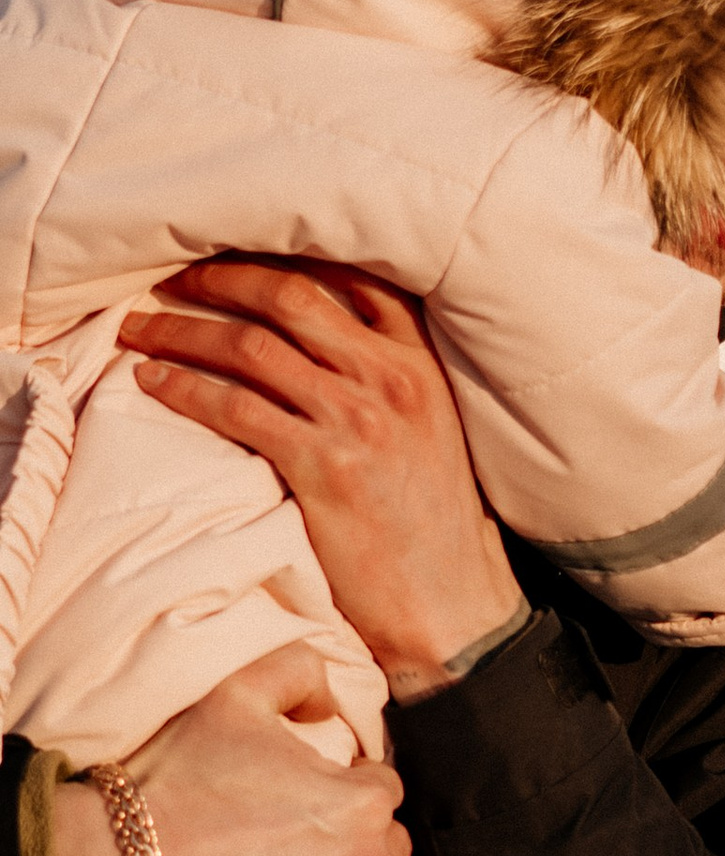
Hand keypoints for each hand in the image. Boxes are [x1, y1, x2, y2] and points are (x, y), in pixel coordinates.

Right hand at [52, 647, 414, 855]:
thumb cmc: (175, 782)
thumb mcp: (233, 695)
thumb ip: (299, 672)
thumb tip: (336, 700)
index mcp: (360, 800)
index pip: (381, 788)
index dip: (344, 788)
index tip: (304, 800)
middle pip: (390, 844)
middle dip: (357, 838)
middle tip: (300, 844)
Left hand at [119, 263, 521, 702]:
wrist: (454, 605)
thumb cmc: (437, 528)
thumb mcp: (433, 434)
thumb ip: (390, 383)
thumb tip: (321, 349)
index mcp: (422, 365)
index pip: (354, 277)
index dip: (285, 254)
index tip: (234, 250)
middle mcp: (391, 379)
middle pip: (290, 295)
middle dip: (220, 277)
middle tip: (169, 277)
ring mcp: (357, 420)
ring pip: (251, 346)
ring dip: (183, 330)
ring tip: (139, 329)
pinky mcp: (323, 467)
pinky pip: (234, 408)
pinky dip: (184, 388)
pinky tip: (153, 382)